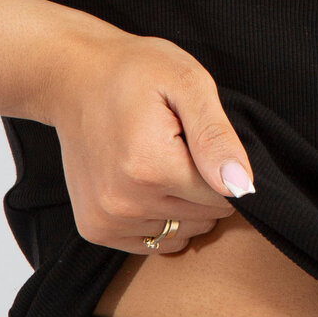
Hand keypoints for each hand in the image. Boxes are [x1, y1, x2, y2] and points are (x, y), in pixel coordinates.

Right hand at [40, 29, 255, 256]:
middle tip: (178, 147)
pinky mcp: (95, 228)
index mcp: (151, 167)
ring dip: (182, 205)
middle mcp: (125, 202)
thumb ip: (216, 137)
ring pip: (182, 233)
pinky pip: (154, 244)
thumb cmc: (135, 72)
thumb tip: (242, 187)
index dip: (222, 166)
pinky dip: (160, 219)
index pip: (225, 196)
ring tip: (160, 163)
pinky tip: (146, 184)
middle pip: (204, 217)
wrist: (74, 78)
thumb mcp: (186, 83)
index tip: (199, 138)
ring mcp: (107, 220)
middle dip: (203, 186)